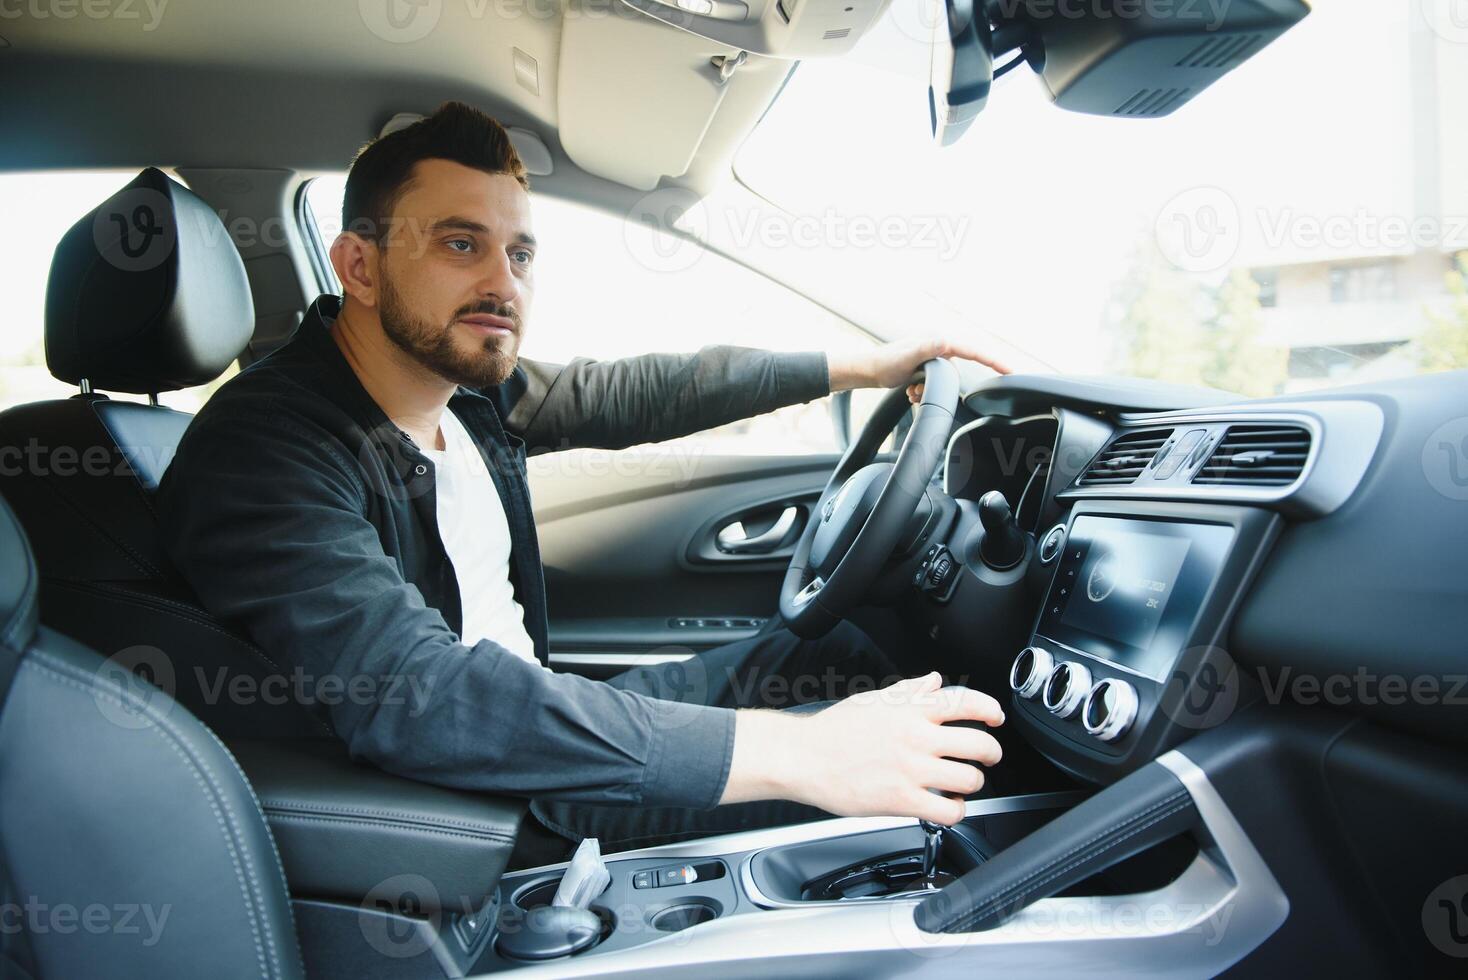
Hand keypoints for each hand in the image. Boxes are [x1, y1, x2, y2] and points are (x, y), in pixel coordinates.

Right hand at [721, 672, 1004, 825]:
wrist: (802, 757)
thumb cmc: (832, 731)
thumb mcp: (873, 700)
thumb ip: (909, 691)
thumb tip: (935, 681)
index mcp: (909, 710)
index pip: (965, 702)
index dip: (990, 710)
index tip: (996, 717)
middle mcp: (915, 737)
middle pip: (978, 744)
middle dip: (991, 752)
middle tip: (987, 757)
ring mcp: (910, 770)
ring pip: (969, 779)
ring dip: (973, 783)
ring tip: (964, 783)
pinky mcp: (901, 800)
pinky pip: (948, 810)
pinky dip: (957, 810)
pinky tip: (949, 806)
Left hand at [827, 338, 1011, 403]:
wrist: (868, 370)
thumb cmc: (886, 363)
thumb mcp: (908, 356)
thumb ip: (928, 349)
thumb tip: (946, 342)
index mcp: (940, 343)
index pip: (974, 352)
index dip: (994, 361)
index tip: (1011, 371)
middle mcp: (938, 348)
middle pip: (955, 374)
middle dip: (940, 388)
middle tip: (916, 392)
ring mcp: (931, 359)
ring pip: (943, 382)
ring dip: (928, 391)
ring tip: (910, 391)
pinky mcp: (925, 368)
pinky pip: (933, 385)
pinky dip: (923, 392)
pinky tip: (909, 391)